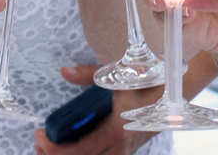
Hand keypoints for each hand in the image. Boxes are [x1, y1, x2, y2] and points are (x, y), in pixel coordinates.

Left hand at [32, 65, 159, 154]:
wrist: (177, 89)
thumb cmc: (149, 81)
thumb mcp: (119, 74)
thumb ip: (90, 74)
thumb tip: (65, 72)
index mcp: (118, 130)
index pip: (81, 150)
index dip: (56, 149)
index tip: (40, 137)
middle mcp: (122, 145)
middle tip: (40, 143)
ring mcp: (126, 149)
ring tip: (51, 147)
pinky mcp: (127, 148)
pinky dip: (85, 154)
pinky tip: (73, 146)